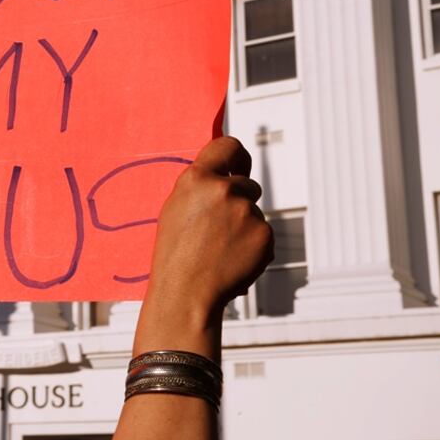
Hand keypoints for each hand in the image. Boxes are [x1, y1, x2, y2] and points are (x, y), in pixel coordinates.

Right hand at [146, 136, 273, 323]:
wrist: (185, 293)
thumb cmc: (175, 255)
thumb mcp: (176, 209)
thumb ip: (201, 187)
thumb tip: (226, 174)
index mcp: (196, 178)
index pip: (228, 146)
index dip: (237, 156)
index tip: (240, 166)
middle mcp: (224, 190)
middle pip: (247, 185)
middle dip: (240, 201)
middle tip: (221, 227)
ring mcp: (247, 212)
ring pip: (254, 212)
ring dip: (245, 226)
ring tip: (220, 249)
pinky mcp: (264, 234)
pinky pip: (263, 233)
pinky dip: (253, 246)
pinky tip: (232, 259)